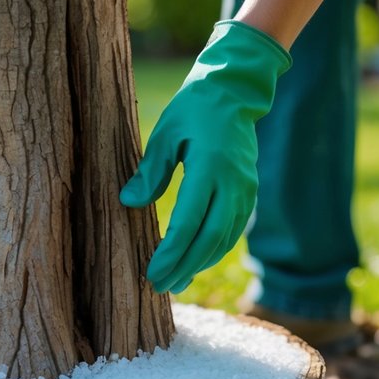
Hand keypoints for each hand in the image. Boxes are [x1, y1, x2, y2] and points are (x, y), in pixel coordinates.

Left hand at [120, 20, 290, 293]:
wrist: (235, 91)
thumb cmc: (194, 107)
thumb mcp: (165, 133)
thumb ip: (149, 171)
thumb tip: (128, 203)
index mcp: (211, 168)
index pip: (188, 224)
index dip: (170, 254)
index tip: (151, 273)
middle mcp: (233, 184)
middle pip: (209, 240)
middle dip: (184, 267)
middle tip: (160, 287)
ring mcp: (245, 190)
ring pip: (224, 240)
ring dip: (199, 264)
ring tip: (175, 281)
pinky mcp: (249, 192)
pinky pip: (232, 230)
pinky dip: (213, 250)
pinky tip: (195, 261)